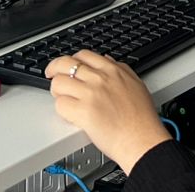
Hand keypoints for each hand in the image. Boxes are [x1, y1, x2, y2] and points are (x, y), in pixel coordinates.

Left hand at [46, 51, 170, 173]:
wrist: (142, 140)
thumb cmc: (142, 118)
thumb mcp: (136, 84)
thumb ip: (121, 70)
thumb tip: (107, 62)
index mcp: (112, 70)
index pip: (83, 55)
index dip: (71, 60)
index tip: (67, 67)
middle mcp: (99, 78)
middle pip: (65, 64)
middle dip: (54, 69)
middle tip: (51, 76)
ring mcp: (90, 94)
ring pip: (58, 83)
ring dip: (57, 92)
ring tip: (63, 100)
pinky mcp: (83, 112)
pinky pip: (60, 105)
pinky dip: (61, 110)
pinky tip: (69, 114)